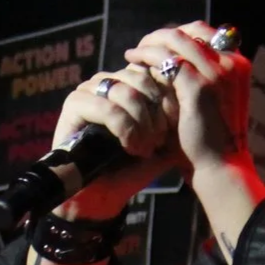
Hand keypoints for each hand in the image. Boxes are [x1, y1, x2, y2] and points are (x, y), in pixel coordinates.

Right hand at [50, 58, 179, 219]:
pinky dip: (125, 129)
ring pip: (127, 92)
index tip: (175, 124)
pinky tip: (132, 148)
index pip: (154, 71)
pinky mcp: (74, 104)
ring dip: (142, 123)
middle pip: (142, 78)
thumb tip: (190, 95)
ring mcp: (89, 90)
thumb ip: (174, 117)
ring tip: (146, 147)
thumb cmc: (134, 166)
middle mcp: (108, 80)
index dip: (169, 96)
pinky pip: (107, 108)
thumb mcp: (163, 140)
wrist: (104, 194)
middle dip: (157, 111)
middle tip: (160, 139)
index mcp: (129, 82)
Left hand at [123, 21, 253, 176]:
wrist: (218, 164)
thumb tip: (168, 57)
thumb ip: (196, 76)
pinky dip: (146, 56)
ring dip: (151, 43)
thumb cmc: (210, 137)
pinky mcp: (199, 86)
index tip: (158, 44)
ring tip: (133, 53)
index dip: (179, 35)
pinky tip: (132, 61)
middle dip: (163, 35)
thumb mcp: (208, 99)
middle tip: (142, 45)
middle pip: (190, 32)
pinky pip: (166, 59)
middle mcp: (231, 63)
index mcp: (237, 65)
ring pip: (176, 40)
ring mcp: (217, 73)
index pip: (204, 34)